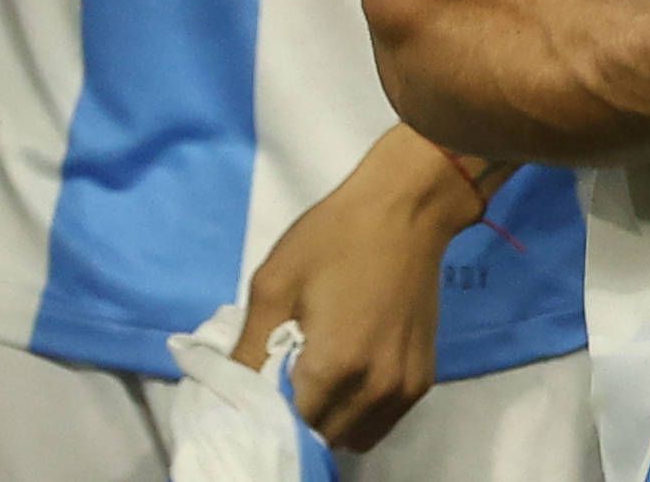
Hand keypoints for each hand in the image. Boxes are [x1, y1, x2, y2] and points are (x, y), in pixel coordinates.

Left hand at [232, 127, 478, 450]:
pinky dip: (356, 415)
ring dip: (325, 425)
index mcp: (334, 368)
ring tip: (311, 387)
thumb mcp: (272, 285)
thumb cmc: (334, 239)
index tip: (247, 403)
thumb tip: (227, 398)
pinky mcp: (422, 380)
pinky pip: (379, 421)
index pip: (284, 430)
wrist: (408, 209)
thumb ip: (247, 351)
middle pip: (318, 441)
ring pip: (350, 438)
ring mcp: (403, 389)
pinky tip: (345, 379)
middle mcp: (374, 390)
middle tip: (276, 391)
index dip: (259, 421)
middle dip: (291, 425)